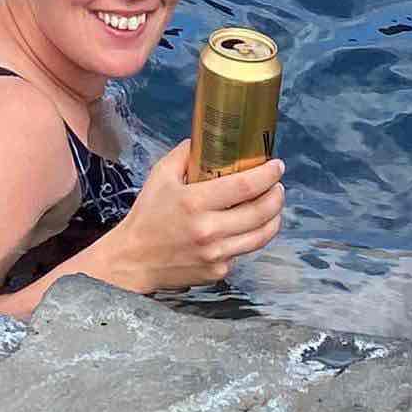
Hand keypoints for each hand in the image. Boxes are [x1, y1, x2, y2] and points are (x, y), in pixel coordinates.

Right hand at [99, 138, 284, 291]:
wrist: (134, 259)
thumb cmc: (147, 216)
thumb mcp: (159, 177)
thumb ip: (185, 155)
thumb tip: (209, 139)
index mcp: (194, 202)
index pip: (244, 186)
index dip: (267, 174)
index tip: (277, 165)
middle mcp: (209, 230)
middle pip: (261, 212)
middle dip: (277, 195)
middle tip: (278, 185)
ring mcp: (216, 254)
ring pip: (262, 235)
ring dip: (274, 217)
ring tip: (273, 205)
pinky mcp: (219, 272)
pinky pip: (244, 251)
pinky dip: (250, 236)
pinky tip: (246, 226)